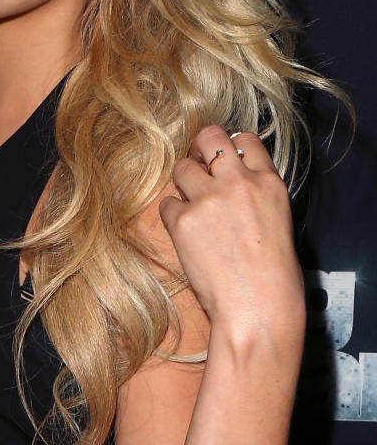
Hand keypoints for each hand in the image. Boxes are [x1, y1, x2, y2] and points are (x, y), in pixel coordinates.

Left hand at [158, 128, 303, 350]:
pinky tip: (185, 232)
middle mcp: (238, 183)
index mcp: (269, 183)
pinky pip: (167, 203)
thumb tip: (232, 184)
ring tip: (191, 204)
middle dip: (199, 147)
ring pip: (182, 167)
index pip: (244, 140)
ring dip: (183, 182)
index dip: (229, 147)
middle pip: (209, 137)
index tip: (221, 159)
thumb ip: (256, 195)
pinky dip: (172, 215)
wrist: (257, 308)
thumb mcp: (278, 221)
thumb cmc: (274, 277)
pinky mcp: (183, 220)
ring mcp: (209, 200)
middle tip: (197, 165)